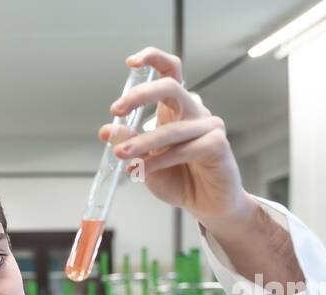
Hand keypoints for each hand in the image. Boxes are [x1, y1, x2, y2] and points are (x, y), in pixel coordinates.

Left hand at [100, 47, 256, 229]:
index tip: (131, 62)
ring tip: (121, 155)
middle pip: (171, 87)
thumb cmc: (178, 178)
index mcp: (176, 109)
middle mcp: (193, 112)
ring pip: (172, 128)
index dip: (154, 59)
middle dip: (140, 95)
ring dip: (142, 142)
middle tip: (116, 110)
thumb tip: (107, 130)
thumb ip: (129, 144)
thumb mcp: (145, 161)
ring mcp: (209, 126)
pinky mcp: (218, 145)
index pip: (170, 72)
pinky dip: (159, 161)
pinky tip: (143, 170)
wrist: (205, 204)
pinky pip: (184, 149)